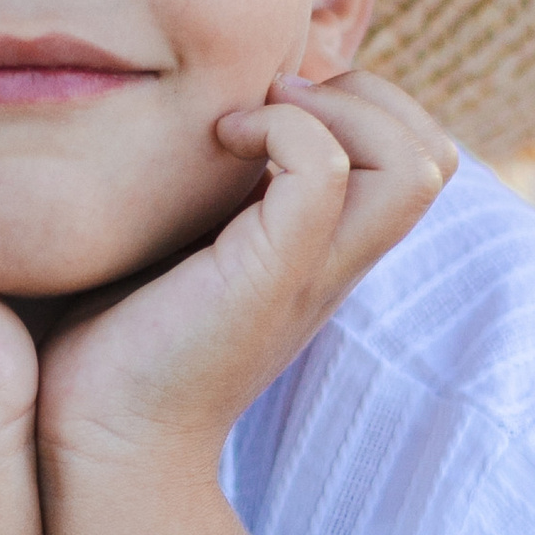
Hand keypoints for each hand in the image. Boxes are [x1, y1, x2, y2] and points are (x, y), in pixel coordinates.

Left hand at [37, 70, 457, 476]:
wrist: (97, 439)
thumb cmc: (115, 344)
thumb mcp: (178, 247)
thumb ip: (209, 192)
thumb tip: (180, 121)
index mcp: (325, 253)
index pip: (416, 158)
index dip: (366, 103)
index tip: (267, 106)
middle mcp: (336, 263)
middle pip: (436, 157)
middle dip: (367, 95)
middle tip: (270, 101)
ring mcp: (313, 272)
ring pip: (417, 164)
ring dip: (340, 109)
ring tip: (251, 119)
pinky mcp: (270, 275)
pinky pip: (326, 171)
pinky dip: (281, 126)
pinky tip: (218, 142)